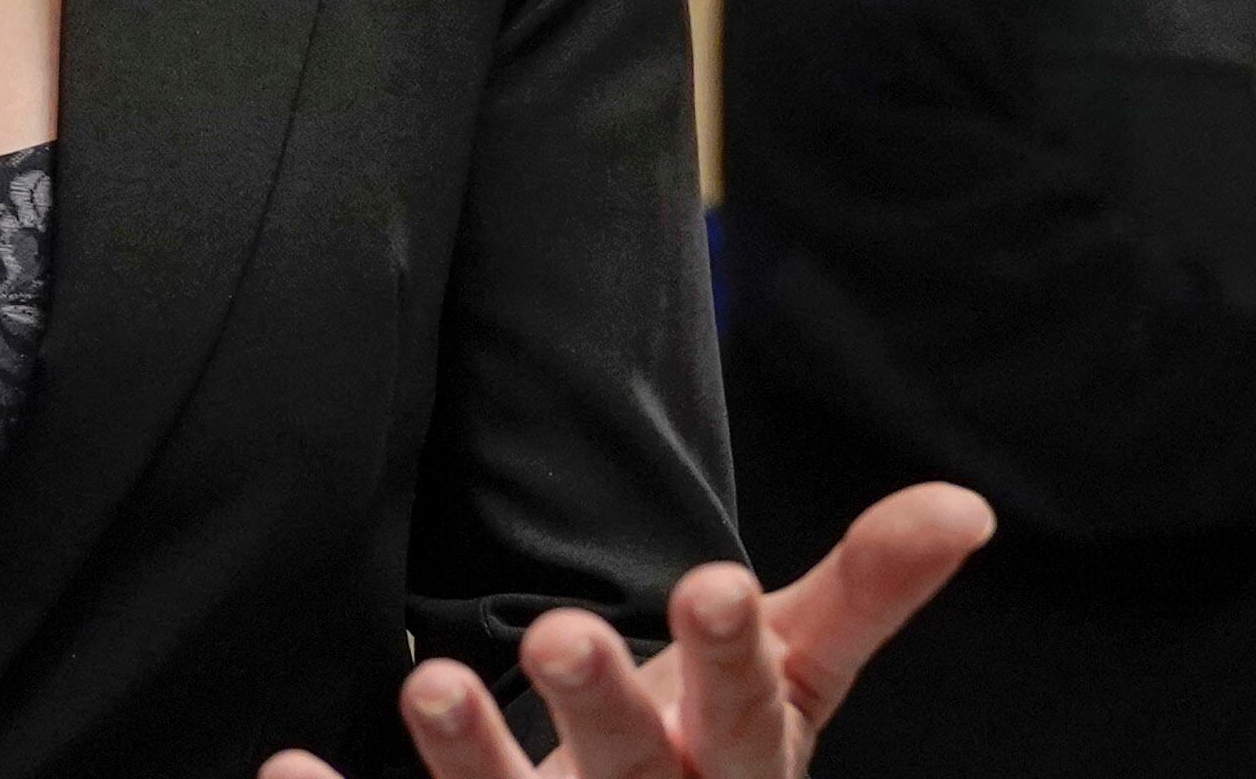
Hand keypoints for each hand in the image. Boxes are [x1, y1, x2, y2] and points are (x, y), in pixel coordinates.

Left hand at [258, 483, 991, 778]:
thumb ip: (867, 590)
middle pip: (632, 769)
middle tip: (561, 630)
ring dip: (470, 754)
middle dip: (602, 704)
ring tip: (426, 677)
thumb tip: (966, 504)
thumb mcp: (797, 674)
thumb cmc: (719, 752)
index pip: (750, 712)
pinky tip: (289, 761)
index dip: (733, 656)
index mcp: (736, 764)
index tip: (711, 583)